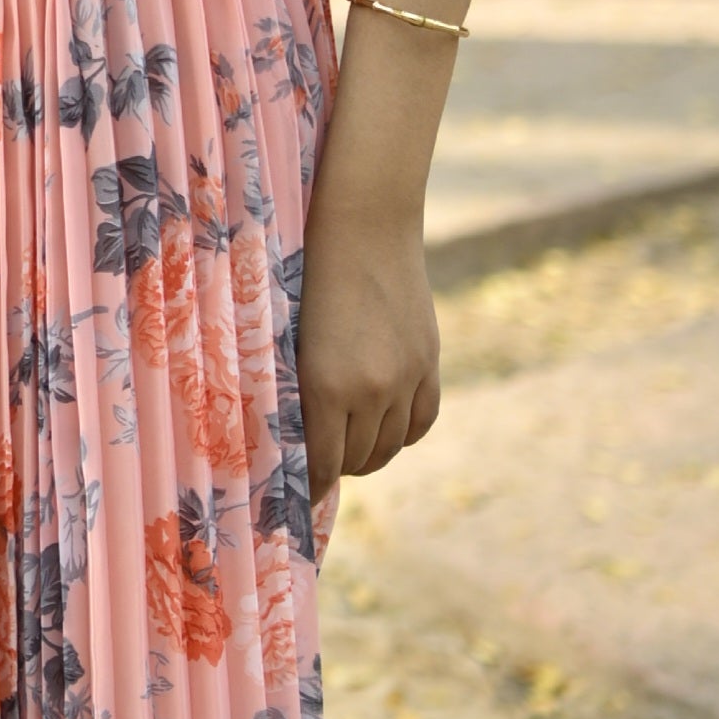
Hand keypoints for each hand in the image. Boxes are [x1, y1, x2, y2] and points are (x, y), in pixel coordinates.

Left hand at [296, 201, 441, 506]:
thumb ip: (295, 392)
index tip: (300, 493)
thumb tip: (294, 439)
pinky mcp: (429, 361)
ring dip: (369, 456)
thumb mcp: (289, 340)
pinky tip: (386, 431)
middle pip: (358, 461)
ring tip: (350, 450)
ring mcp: (405, 377)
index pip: (321, 464)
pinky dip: (403, 435)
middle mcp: (370, 390)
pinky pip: (422, 421)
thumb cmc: (305, 275)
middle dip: (337, 470)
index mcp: (324, 387)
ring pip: (391, 446)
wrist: (364, 225)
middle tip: (320, 466)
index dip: (310, 486)